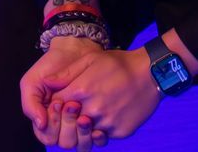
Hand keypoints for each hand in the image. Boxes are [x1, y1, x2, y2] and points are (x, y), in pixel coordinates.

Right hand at [21, 37, 102, 141]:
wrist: (75, 50)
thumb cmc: (51, 66)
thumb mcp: (33, 81)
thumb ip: (30, 103)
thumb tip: (40, 125)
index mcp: (44, 120)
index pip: (47, 136)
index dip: (52, 124)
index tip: (57, 103)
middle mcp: (61, 126)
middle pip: (64, 142)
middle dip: (67, 126)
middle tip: (73, 105)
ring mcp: (78, 125)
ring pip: (79, 145)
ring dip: (82, 133)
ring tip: (85, 115)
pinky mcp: (95, 121)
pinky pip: (96, 140)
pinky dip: (97, 137)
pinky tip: (98, 127)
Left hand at [49, 48, 163, 143]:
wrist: (151, 73)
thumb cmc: (119, 64)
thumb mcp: (90, 60)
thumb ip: (66, 73)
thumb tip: (46, 82)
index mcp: (82, 90)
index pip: (56, 106)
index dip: (57, 104)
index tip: (63, 100)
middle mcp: (93, 109)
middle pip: (69, 124)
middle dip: (69, 118)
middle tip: (77, 110)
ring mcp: (107, 123)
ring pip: (86, 133)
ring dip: (86, 125)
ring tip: (92, 113)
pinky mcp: (120, 132)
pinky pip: (104, 136)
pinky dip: (103, 129)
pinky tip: (109, 114)